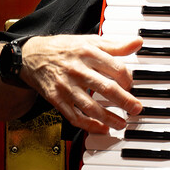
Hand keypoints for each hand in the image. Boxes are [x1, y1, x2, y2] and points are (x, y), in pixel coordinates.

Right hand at [20, 33, 143, 133]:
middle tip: (137, 109)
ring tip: (122, 124)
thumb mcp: (89, 41)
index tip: (131, 85)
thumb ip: (115, 45)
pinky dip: (89, 125)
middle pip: (106, 88)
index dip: (128, 79)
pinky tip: (102, 129)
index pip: (116, 68)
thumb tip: (137, 43)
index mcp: (88, 53)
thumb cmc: (64, 49)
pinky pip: (75, 117)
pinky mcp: (57, 100)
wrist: (31, 56)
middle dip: (125, 101)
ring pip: (91, 107)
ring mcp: (67, 87)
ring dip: (109, 118)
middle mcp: (78, 71)